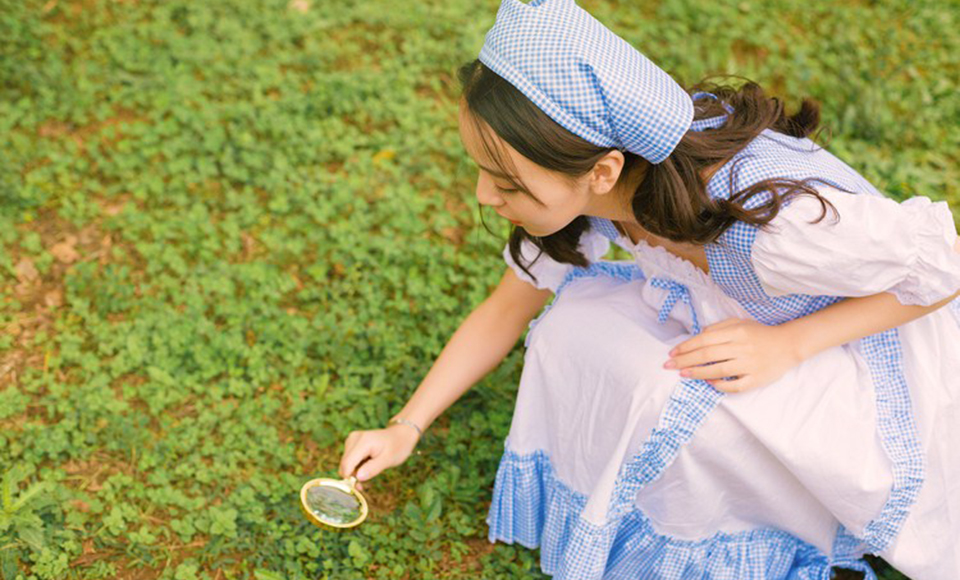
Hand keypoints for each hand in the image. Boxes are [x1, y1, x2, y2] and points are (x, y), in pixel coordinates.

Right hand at [338, 423, 419, 490]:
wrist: (400, 436)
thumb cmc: (397, 447)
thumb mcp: (388, 460)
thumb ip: (373, 468)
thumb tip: (358, 477)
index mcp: (363, 441)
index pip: (347, 464)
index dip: (349, 478)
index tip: (359, 488)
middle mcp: (353, 438)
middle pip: (344, 464)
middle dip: (352, 476)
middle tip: (363, 485)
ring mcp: (351, 440)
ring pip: (345, 464)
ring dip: (354, 472)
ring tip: (369, 472)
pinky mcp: (351, 443)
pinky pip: (348, 460)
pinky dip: (355, 467)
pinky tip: (366, 467)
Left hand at [663, 318, 803, 392]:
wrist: (789, 344)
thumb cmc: (760, 333)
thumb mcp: (740, 323)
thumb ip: (719, 328)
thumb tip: (699, 335)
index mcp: (736, 332)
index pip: (705, 340)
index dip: (686, 347)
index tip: (672, 353)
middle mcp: (741, 348)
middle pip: (707, 355)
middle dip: (685, 360)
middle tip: (669, 365)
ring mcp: (749, 364)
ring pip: (718, 370)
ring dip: (698, 373)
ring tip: (683, 374)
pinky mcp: (757, 379)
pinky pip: (735, 385)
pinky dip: (720, 385)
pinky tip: (708, 383)